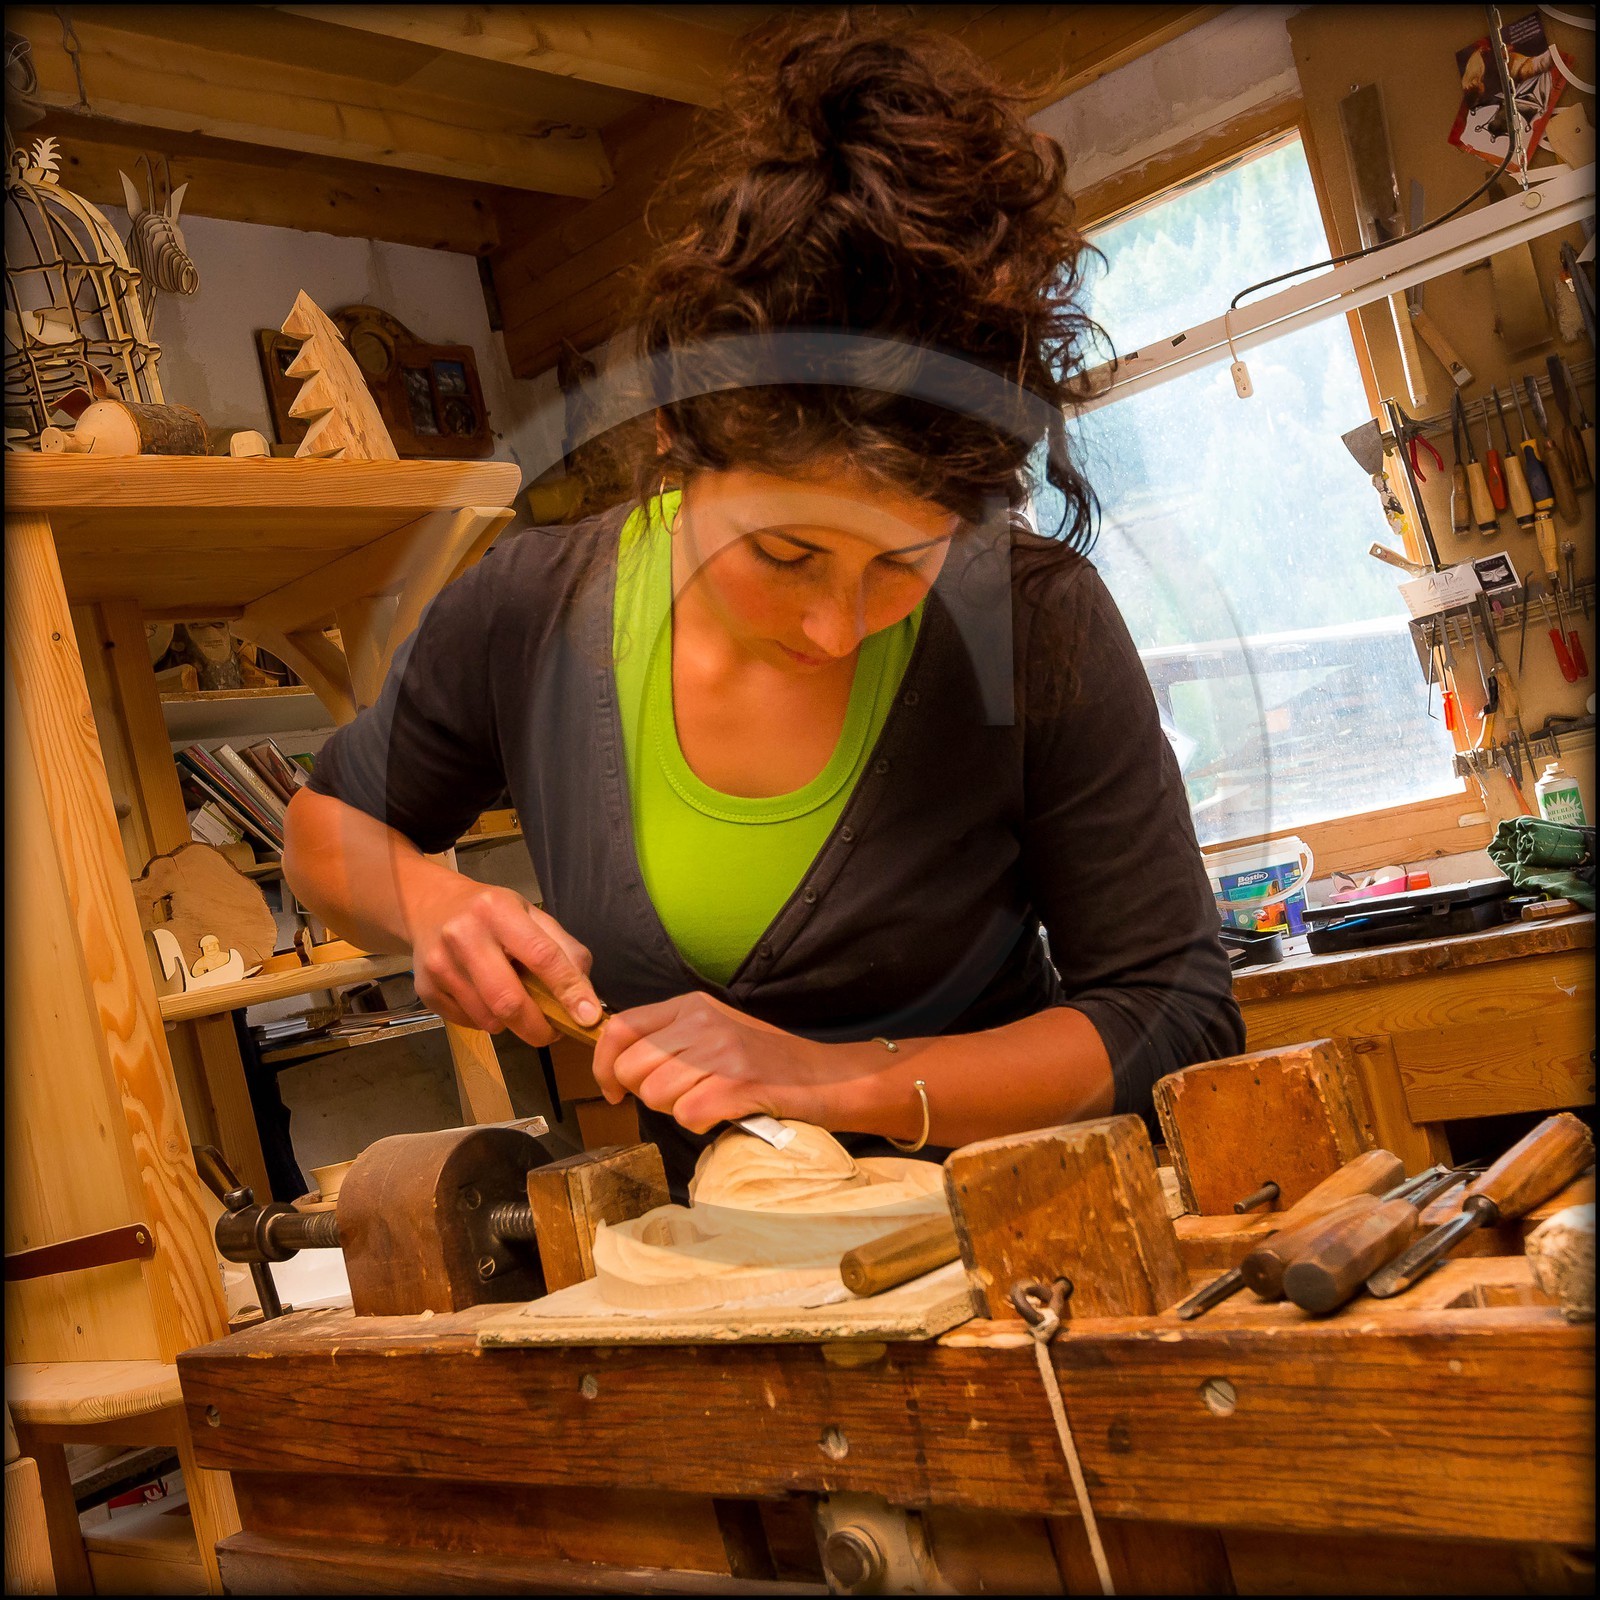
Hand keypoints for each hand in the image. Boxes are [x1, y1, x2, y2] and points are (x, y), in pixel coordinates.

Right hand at [409, 879, 598, 1047]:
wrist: (431, 907)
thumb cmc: (491, 914)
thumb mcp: (530, 915)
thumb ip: (563, 949)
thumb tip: (586, 997)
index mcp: (498, 910)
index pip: (542, 956)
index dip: (569, 990)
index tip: (588, 1017)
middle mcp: (463, 935)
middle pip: (509, 1000)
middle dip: (539, 1027)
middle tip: (554, 1033)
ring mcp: (439, 965)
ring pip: (488, 1018)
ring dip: (512, 1024)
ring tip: (517, 1006)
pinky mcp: (425, 990)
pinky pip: (468, 1022)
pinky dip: (487, 1021)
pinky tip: (487, 999)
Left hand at [591, 991, 836, 1133]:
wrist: (825, 1076)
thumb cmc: (765, 1062)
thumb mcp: (713, 1032)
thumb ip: (668, 1040)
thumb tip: (617, 1067)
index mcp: (690, 1005)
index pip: (620, 1028)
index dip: (604, 1065)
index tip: (613, 1089)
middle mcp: (702, 1021)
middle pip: (631, 1068)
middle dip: (644, 1095)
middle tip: (678, 1100)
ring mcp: (721, 1050)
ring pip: (655, 1094)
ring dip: (674, 1111)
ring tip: (706, 1103)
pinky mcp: (738, 1083)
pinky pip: (687, 1115)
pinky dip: (701, 1124)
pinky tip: (723, 1113)